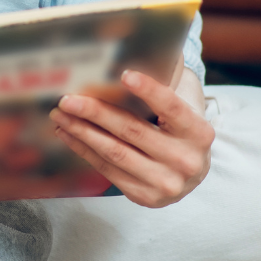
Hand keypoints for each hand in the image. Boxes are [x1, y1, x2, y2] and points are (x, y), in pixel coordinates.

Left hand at [49, 68, 213, 207]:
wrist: (191, 173)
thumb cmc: (179, 131)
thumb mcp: (182, 110)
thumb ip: (160, 90)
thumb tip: (119, 63)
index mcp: (199, 133)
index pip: (172, 107)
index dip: (149, 90)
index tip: (124, 74)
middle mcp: (185, 161)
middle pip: (132, 130)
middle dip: (95, 112)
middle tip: (67, 99)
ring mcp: (166, 183)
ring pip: (115, 152)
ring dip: (82, 132)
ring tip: (61, 115)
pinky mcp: (146, 196)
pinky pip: (108, 170)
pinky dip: (85, 150)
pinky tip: (69, 135)